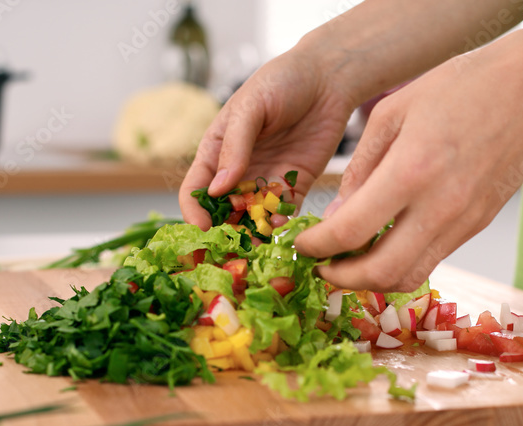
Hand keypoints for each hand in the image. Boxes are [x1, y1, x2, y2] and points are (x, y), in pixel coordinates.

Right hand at [180, 50, 355, 229]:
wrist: (328, 78)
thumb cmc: (281, 82)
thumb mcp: (250, 107)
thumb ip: (235, 147)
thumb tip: (216, 189)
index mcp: (216, 151)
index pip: (195, 190)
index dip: (195, 212)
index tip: (203, 229)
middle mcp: (238, 171)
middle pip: (222, 211)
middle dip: (223, 232)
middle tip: (230, 250)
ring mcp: (266, 180)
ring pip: (252, 218)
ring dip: (253, 234)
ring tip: (258, 245)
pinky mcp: (294, 186)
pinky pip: (283, 213)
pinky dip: (281, 225)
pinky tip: (282, 226)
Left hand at [294, 40, 522, 292]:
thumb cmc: (460, 88)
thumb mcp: (392, 112)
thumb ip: (360, 168)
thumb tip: (336, 214)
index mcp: (410, 170)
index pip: (350, 231)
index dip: (317, 246)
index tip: (303, 244)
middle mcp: (438, 206)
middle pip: (380, 273)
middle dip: (341, 279)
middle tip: (322, 267)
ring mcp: (462, 222)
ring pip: (408, 277)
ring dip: (372, 281)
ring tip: (351, 263)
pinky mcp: (476, 227)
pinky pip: (430, 260)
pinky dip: (400, 263)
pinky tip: (385, 245)